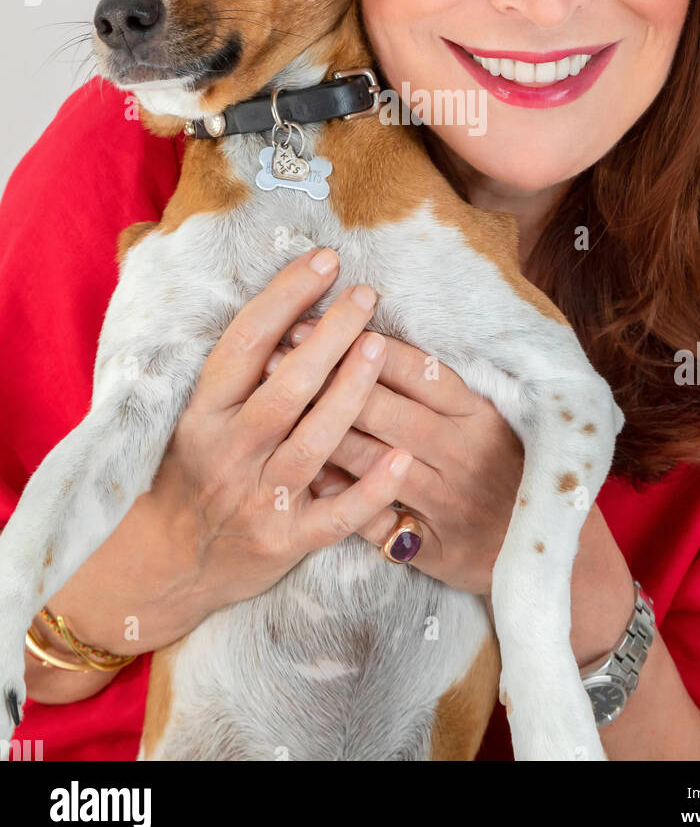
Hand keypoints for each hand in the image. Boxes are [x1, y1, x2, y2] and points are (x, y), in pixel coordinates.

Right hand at [148, 246, 412, 618]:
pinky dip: (371, 488)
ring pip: (314, 441)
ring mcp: (258, 499)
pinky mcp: (286, 542)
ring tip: (380, 346)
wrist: (168, 565)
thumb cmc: (194, 473)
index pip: (246, 343)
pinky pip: (337, 515)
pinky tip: (403, 457)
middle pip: (286, 386)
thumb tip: (299, 302)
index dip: (286, 296)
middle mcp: (229, 453)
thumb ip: (242, 372)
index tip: (324, 261)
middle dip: (330, 335)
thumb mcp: (199, 417)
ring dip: (351, 392)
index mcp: (204, 413)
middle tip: (365, 295)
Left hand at [277, 308, 635, 662]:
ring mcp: (447, 502)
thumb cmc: (503, 471)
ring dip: (317, 430)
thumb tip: (371, 337)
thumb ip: (437, 388)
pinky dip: (334, 495)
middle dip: (327, 377)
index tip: (320, 319)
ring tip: (273, 403)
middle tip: (278, 352)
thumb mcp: (487, 421)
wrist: (539, 553)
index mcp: (478, 414)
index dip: (365, 343)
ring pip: (371, 460)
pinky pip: (371, 517)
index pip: (417, 368)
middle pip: (385, 408)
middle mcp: (463, 453)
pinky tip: (298, 473)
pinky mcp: (431, 546)